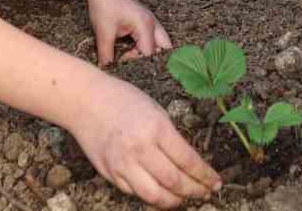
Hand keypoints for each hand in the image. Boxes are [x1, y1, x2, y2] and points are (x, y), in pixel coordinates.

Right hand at [71, 77, 220, 207]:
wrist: (85, 101)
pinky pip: (134, 193)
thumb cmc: (123, 100)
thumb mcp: (155, 111)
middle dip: (194, 191)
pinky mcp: (109, 173)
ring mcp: (122, 163)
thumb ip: (170, 138)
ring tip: (184, 198)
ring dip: (174, 201)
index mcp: (156, 128)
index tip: (215, 182)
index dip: (204, 175)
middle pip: (174, 182)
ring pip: (154, 196)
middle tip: (204, 193)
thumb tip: (189, 164)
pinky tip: (161, 193)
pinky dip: (151, 196)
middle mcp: (140, 148)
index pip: (187, 160)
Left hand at [87, 0, 172, 66]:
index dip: (136, 62)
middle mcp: (153, 23)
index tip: (121, 63)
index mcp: (146, 25)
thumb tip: (106, 71)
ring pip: (159, 43)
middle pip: (163, 49)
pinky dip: (144, 46)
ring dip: (147, 52)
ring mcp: (150, 21)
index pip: (149, 54)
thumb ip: (107, 55)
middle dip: (151, 59)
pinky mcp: (144, 20)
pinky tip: (129, 49)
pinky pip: (152, 38)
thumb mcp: (104, 33)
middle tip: (134, 63)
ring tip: (130, 55)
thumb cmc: (104, 5)